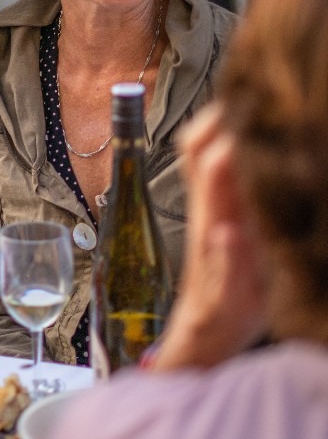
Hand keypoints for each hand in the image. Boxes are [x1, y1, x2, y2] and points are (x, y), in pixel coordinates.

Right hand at [153, 105, 268, 370]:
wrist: (208, 346)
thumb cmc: (228, 291)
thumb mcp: (235, 236)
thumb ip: (234, 194)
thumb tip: (234, 148)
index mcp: (214, 211)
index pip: (202, 154)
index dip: (216, 122)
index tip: (235, 92)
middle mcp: (209, 230)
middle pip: (203, 175)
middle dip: (217, 140)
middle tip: (233, 107)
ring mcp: (213, 264)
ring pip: (210, 217)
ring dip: (218, 186)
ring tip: (227, 153)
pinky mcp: (219, 299)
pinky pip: (219, 274)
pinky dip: (224, 254)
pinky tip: (225, 234)